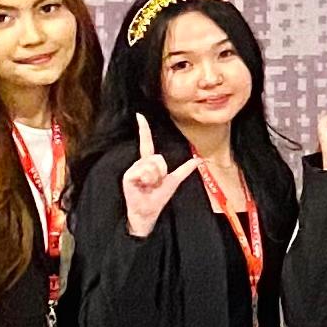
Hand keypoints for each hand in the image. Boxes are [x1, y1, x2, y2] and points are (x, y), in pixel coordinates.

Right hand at [120, 114, 197, 238]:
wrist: (148, 211)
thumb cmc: (158, 197)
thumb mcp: (174, 181)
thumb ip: (185, 169)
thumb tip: (198, 159)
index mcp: (149, 163)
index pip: (146, 143)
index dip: (144, 130)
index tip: (139, 116)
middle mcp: (140, 164)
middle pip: (157, 157)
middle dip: (162, 171)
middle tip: (156, 183)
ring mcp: (133, 170)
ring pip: (152, 164)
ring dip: (156, 177)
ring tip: (150, 186)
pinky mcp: (128, 176)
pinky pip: (144, 171)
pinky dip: (149, 180)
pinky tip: (144, 186)